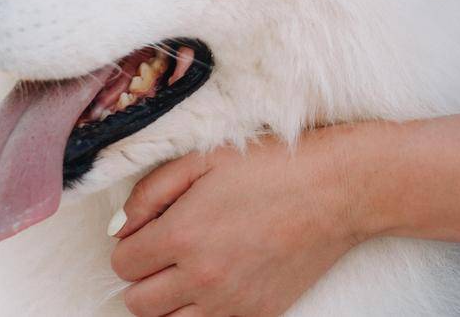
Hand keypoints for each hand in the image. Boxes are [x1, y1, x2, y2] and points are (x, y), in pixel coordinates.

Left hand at [109, 126, 374, 316]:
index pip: (123, 263)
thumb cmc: (274, 165)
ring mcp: (231, 302)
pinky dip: (204, 311)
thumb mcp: (206, 158)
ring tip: (192, 269)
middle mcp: (201, 277)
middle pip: (138, 302)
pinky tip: (220, 282)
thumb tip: (119, 229)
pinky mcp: (258, 314)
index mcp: (183, 235)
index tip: (152, 230)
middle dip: (144, 276)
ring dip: (169, 300)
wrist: (340, 189)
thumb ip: (151, 192)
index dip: (131, 244)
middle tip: (169, 251)